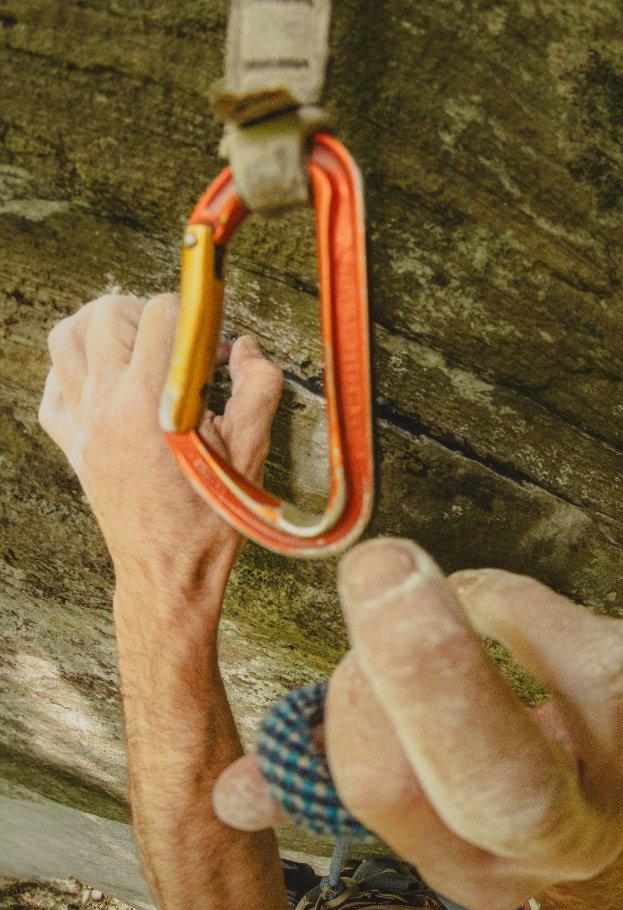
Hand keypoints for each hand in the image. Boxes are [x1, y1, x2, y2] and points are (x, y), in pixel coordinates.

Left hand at [38, 293, 282, 599]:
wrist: (170, 572)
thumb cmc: (213, 518)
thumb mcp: (251, 452)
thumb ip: (257, 389)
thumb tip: (247, 350)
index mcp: (152, 402)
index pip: (160, 315)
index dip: (192, 316)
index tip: (211, 340)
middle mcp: (107, 405)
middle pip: (105, 313)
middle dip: (143, 312)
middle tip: (174, 337)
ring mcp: (82, 423)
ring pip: (65, 338)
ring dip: (98, 327)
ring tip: (134, 343)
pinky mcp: (71, 443)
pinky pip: (53, 386)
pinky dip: (73, 369)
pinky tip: (108, 380)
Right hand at [214, 539, 622, 909]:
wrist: (580, 788)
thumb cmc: (457, 767)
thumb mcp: (384, 778)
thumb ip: (310, 775)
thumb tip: (233, 797)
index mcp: (469, 868)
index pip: (392, 793)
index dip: (358, 700)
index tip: (344, 623)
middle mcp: (559, 850)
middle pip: (509, 787)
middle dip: (437, 673)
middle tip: (384, 572)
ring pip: (589, 677)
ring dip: (499, 609)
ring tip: (460, 597)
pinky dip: (553, 612)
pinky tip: (517, 616)